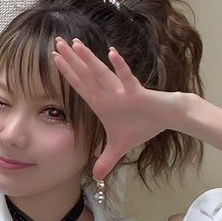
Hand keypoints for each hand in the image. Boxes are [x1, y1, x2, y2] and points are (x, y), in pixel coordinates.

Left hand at [51, 36, 190, 179]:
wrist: (167, 117)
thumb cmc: (143, 126)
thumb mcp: (120, 147)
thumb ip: (106, 160)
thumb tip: (98, 177)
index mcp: (101, 102)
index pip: (79, 85)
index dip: (67, 73)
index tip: (54, 58)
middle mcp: (108, 94)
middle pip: (85, 74)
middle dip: (71, 60)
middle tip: (57, 43)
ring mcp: (121, 92)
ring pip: (101, 73)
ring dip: (89, 60)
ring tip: (75, 45)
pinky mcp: (137, 93)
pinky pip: (127, 79)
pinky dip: (120, 68)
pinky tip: (112, 54)